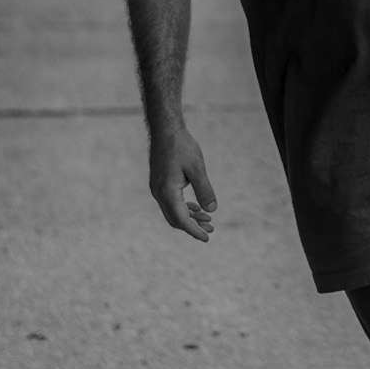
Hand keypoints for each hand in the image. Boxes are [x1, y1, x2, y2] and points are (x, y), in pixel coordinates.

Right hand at [148, 125, 216, 242]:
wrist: (165, 130)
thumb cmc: (182, 147)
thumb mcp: (197, 168)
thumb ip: (204, 190)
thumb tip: (212, 210)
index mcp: (167, 192)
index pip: (181, 219)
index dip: (194, 230)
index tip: (207, 238)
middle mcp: (159, 193)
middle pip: (175, 219)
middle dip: (193, 226)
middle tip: (211, 228)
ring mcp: (157, 189)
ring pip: (173, 211)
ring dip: (190, 217)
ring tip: (208, 219)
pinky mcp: (159, 184)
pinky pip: (171, 203)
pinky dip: (184, 208)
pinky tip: (197, 208)